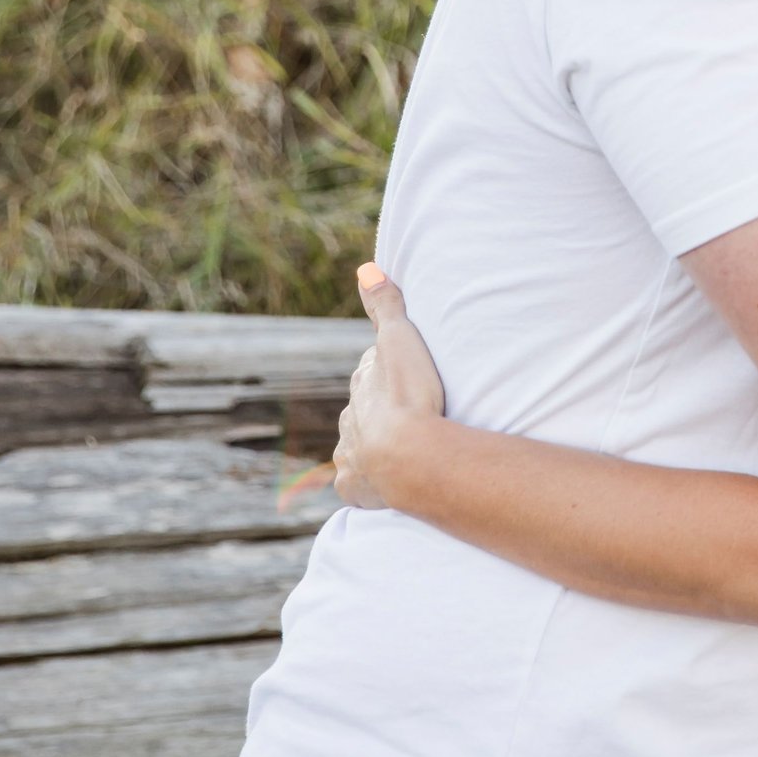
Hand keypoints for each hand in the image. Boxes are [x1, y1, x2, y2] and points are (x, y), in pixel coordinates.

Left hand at [333, 265, 446, 510]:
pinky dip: (366, 483)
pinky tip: (380, 484)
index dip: (384, 373)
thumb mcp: (399, 340)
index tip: (402, 376)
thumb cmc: (408, 395)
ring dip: (371, 447)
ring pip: (356, 448)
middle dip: (376, 412)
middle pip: (361, 412)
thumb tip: (366, 268)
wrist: (408, 456)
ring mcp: (350, 456)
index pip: (369, 374)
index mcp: (361, 386)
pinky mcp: (355, 488)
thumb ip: (385, 306)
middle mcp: (349, 421)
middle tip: (405, 415)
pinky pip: (357, 484)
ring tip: (398, 452)